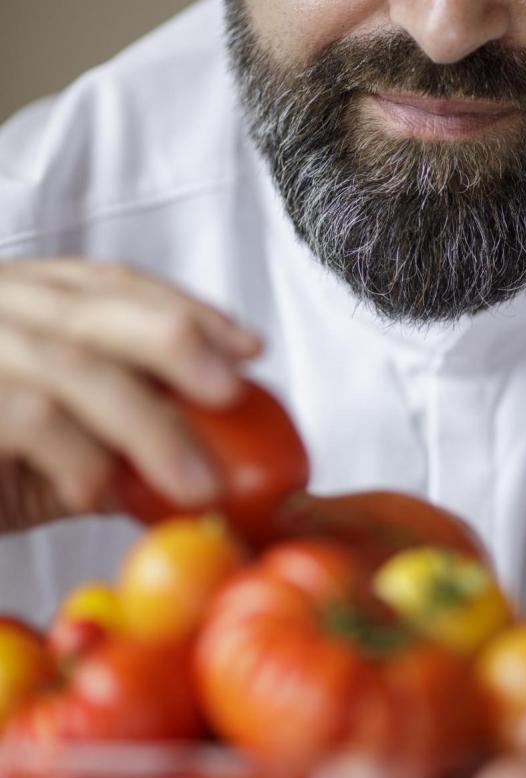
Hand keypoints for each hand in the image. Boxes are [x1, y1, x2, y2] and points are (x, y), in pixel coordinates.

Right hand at [0, 258, 260, 533]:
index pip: (115, 284)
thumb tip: (209, 454)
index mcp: (24, 298)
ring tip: (198, 483)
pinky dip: (79, 459)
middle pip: (98, 307)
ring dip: (147, 426)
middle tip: (232, 393)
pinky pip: (29, 418)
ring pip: (72, 365)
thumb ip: (114, 432)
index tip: (249, 347)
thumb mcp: (51, 441)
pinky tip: (100, 493)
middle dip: (177, 342)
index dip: (188, 310)